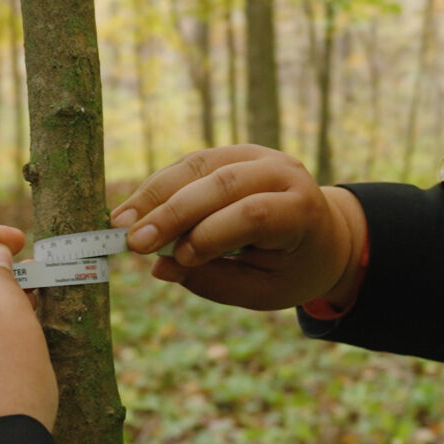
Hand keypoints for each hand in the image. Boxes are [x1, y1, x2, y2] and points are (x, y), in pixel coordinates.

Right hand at [109, 145, 367, 311]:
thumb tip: (162, 269)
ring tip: (121, 223)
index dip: (212, 234)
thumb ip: (216, 282)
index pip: (254, 213)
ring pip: (199, 166)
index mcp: (302, 209)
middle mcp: (282, 172)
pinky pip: (190, 164)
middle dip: (173, 212)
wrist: (322, 234)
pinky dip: (160, 186)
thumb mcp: (265, 290)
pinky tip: (134, 210)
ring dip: (156, 193)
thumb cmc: (293, 270)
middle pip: (221, 183)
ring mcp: (256, 155)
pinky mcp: (232, 153)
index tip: (179, 259)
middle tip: (133, 241)